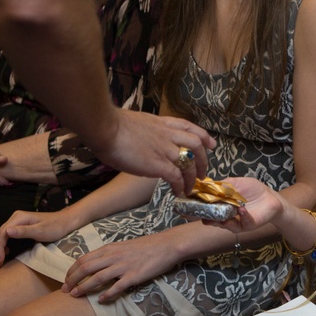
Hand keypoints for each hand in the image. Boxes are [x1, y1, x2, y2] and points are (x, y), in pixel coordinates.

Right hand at [0, 207, 86, 267]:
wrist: (65, 222)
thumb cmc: (55, 227)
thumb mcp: (40, 231)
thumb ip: (23, 231)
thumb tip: (7, 231)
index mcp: (19, 217)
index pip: (2, 233)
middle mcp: (16, 218)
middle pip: (0, 234)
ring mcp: (18, 221)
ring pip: (2, 235)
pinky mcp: (21, 226)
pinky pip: (8, 236)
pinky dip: (4, 245)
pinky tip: (5, 254)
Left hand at [61, 231, 175, 302]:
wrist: (167, 245)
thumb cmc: (146, 246)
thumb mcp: (123, 246)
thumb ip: (109, 254)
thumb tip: (96, 264)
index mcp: (110, 248)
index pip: (83, 259)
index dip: (71, 271)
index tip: (66, 280)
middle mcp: (113, 256)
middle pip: (85, 268)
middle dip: (72, 280)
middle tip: (65, 291)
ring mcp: (123, 266)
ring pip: (97, 278)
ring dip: (84, 288)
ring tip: (76, 296)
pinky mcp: (134, 275)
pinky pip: (117, 286)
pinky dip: (107, 294)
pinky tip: (101, 300)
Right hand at [92, 110, 214, 196]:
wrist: (105, 127)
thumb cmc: (112, 125)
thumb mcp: (137, 122)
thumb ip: (148, 130)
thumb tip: (145, 137)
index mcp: (162, 123)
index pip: (190, 127)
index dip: (203, 136)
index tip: (211, 144)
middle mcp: (168, 135)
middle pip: (197, 145)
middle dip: (204, 160)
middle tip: (203, 173)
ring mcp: (165, 149)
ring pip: (190, 163)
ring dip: (193, 177)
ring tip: (191, 188)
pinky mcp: (157, 164)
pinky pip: (176, 177)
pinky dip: (180, 186)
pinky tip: (178, 193)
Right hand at [204, 177, 284, 233]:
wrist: (271, 198)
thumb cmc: (253, 189)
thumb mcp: (236, 183)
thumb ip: (222, 185)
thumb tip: (206, 184)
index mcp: (220, 204)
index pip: (205, 207)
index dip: (196, 207)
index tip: (186, 206)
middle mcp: (225, 215)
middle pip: (211, 219)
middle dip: (205, 217)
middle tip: (200, 215)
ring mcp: (235, 222)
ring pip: (224, 224)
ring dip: (220, 220)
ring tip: (219, 217)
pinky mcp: (247, 225)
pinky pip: (242, 223)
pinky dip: (242, 216)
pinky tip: (241, 210)